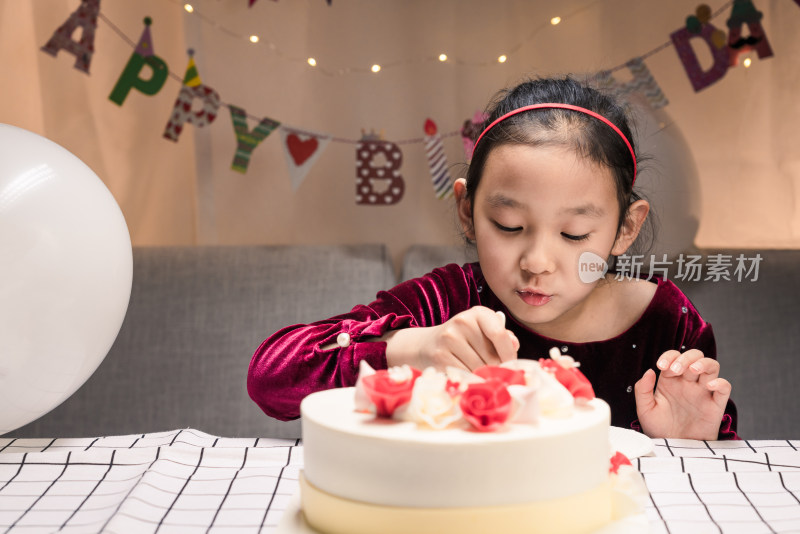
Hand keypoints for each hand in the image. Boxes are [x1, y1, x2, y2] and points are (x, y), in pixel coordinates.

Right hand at [385, 306, 518, 370]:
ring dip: (482, 376)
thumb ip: (502, 338)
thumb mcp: (483, 332)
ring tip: (478, 373)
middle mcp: (463, 322)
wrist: (426, 345)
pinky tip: (467, 376)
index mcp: (479, 313)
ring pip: (479, 368)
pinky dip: (470, 380)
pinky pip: (465, 375)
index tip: (511, 365)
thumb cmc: (464, 341)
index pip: (500, 334)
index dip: (509, 354)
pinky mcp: (440, 356)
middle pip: (491, 356)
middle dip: (495, 368)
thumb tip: (514, 345)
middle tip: (492, 372)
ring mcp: (449, 339)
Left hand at [633, 349, 730, 439]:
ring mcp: (703, 392)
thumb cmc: (659, 428)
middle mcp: (688, 382)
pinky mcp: (715, 404)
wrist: (673, 447)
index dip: (669, 356)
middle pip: (695, 357)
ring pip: (712, 366)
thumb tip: (650, 371)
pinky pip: (724, 387)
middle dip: (685, 358)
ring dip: (703, 363)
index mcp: (671, 380)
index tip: (661, 366)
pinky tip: (708, 386)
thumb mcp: (645, 409)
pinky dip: (720, 382)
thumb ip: (642, 389)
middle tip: (675, 370)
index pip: (674, 357)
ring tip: (693, 370)